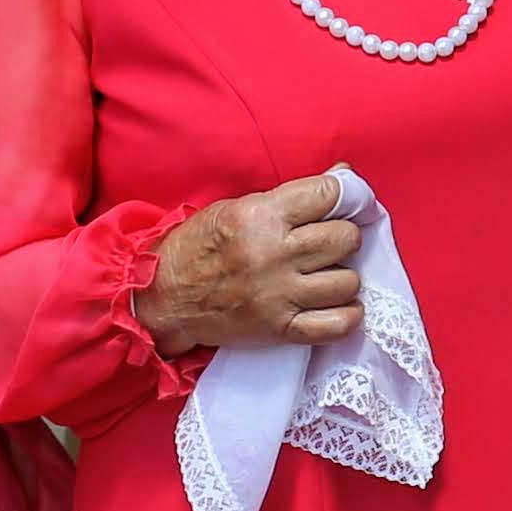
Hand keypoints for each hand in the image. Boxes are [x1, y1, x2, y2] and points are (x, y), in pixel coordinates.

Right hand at [135, 176, 359, 353]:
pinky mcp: (279, 329)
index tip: (341, 203)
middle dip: (343, 237)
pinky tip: (338, 305)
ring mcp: (278, 295)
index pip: (328, 195)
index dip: (342, 196)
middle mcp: (273, 254)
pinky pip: (336, 325)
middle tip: (329, 242)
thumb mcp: (234, 207)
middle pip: (344, 238)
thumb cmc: (198, 247)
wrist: (163, 298)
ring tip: (328, 275)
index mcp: (260, 216)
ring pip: (347, 281)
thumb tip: (341, 180)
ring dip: (343, 277)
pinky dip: (346, 316)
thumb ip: (286, 200)